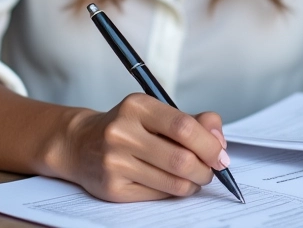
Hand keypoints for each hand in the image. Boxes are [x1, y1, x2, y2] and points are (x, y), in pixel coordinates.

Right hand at [55, 93, 228, 201]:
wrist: (81, 144)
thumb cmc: (128, 126)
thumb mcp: (156, 112)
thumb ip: (192, 121)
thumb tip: (219, 139)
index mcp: (136, 106)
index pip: (183, 126)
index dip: (209, 144)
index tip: (221, 155)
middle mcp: (122, 132)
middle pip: (181, 159)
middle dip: (206, 169)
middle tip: (212, 170)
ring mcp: (115, 161)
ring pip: (173, 182)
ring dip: (193, 183)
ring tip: (194, 177)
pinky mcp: (113, 188)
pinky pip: (158, 195)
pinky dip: (174, 192)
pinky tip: (172, 182)